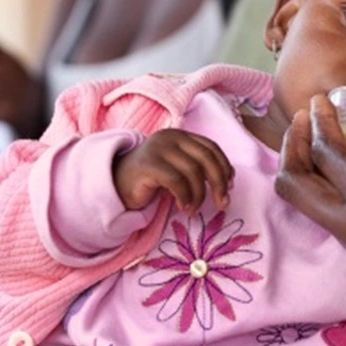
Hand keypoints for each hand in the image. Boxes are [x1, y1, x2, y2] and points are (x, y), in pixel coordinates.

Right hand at [112, 128, 233, 212]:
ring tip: (194, 209)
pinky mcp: (148, 164)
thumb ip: (198, 169)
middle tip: (222, 203)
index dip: (224, 167)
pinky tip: (183, 206)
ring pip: (193, 171)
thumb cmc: (151, 180)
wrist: (115, 184)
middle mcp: (171, 137)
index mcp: (181, 136)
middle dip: (219, 182)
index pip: (211, 148)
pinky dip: (185, 196)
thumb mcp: (178, 170)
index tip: (230, 186)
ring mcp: (158, 149)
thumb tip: (227, 184)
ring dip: (199, 195)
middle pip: (206, 157)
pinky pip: (176, 181)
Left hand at [275, 94, 345, 281]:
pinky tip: (335, 168)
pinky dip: (321, 187)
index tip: (319, 102)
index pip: (326, 153)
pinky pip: (326, 215)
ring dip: (303, 168)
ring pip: (304, 203)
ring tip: (314, 141)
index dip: (318, 122)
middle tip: (304, 120)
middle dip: (292, 145)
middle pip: (294, 183)